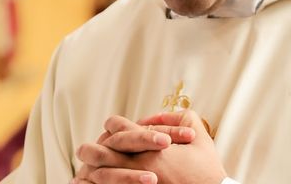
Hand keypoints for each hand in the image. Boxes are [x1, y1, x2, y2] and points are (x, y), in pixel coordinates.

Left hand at [75, 111, 226, 183]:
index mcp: (153, 148)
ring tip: (83, 173)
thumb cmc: (207, 171)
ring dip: (94, 172)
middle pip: (103, 153)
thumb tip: (163, 113)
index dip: (113, 125)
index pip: (120, 128)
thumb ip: (183, 118)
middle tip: (83, 150)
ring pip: (103, 176)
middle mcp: (140, 166)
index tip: (111, 127)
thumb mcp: (201, 138)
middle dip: (91, 150)